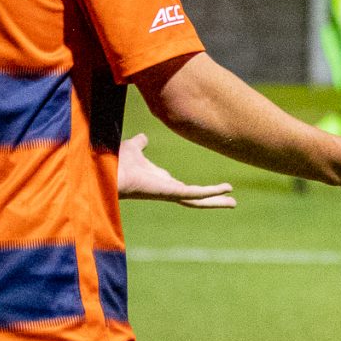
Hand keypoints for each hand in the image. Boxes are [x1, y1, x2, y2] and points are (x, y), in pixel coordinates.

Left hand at [118, 133, 235, 208]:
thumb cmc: (116, 161)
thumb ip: (140, 144)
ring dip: (216, 201)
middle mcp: (167, 189)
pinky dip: (211, 193)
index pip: (184, 187)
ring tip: (234, 203)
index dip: (199, 189)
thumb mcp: (133, 148)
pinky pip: (195, 194)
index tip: (211, 189)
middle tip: (230, 201)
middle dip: (213, 199)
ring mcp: (170, 192)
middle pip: (195, 197)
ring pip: (198, 199)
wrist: (106, 169)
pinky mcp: (171, 192)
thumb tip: (143, 137)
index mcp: (160, 181)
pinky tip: (226, 190)